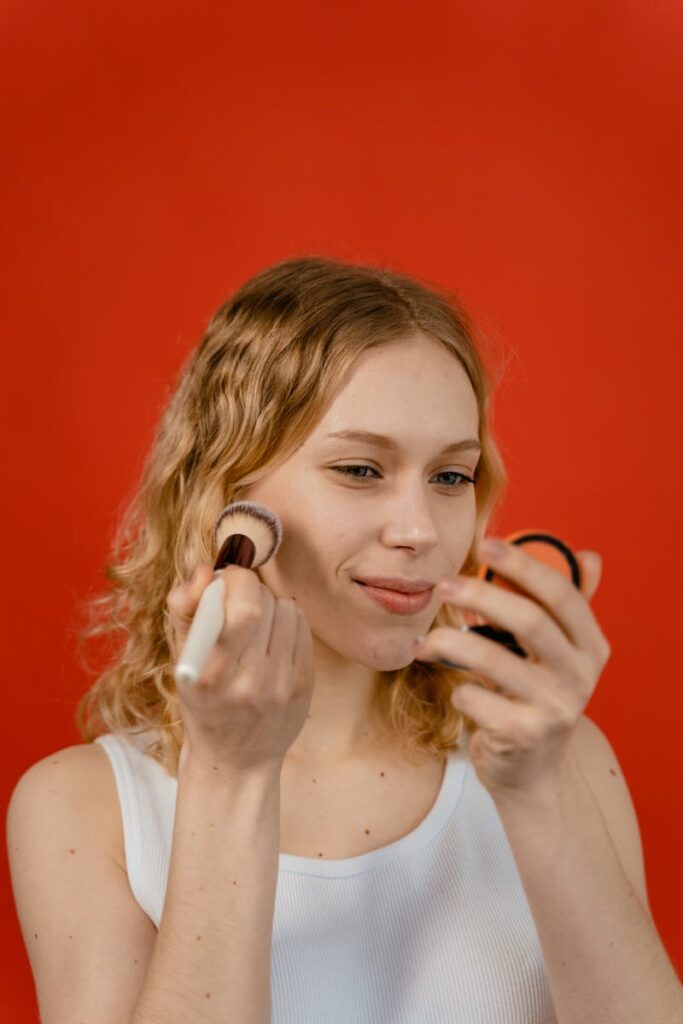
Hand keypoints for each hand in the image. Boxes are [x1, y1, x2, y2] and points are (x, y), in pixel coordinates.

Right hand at [166, 563, 314, 776]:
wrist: (237, 759)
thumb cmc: (203, 702)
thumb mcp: (182, 659)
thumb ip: (185, 608)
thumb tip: (207, 569)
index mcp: (211, 674)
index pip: (242, 607)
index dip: (235, 580)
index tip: (224, 583)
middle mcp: (251, 681)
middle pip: (265, 602)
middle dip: (250, 590)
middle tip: (238, 601)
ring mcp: (282, 685)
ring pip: (286, 608)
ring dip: (270, 604)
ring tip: (255, 625)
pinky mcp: (305, 685)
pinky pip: (302, 626)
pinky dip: (287, 621)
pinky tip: (272, 639)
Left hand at [413, 539, 610, 800]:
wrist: (531, 770)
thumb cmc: (535, 695)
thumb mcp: (558, 654)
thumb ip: (563, 607)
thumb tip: (588, 556)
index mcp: (590, 646)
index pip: (563, 595)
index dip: (524, 565)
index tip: (486, 544)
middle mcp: (580, 676)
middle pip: (529, 620)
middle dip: (480, 595)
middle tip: (442, 585)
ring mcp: (554, 708)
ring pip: (493, 659)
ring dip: (450, 641)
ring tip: (425, 639)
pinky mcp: (522, 735)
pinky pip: (474, 697)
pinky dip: (456, 687)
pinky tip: (451, 687)